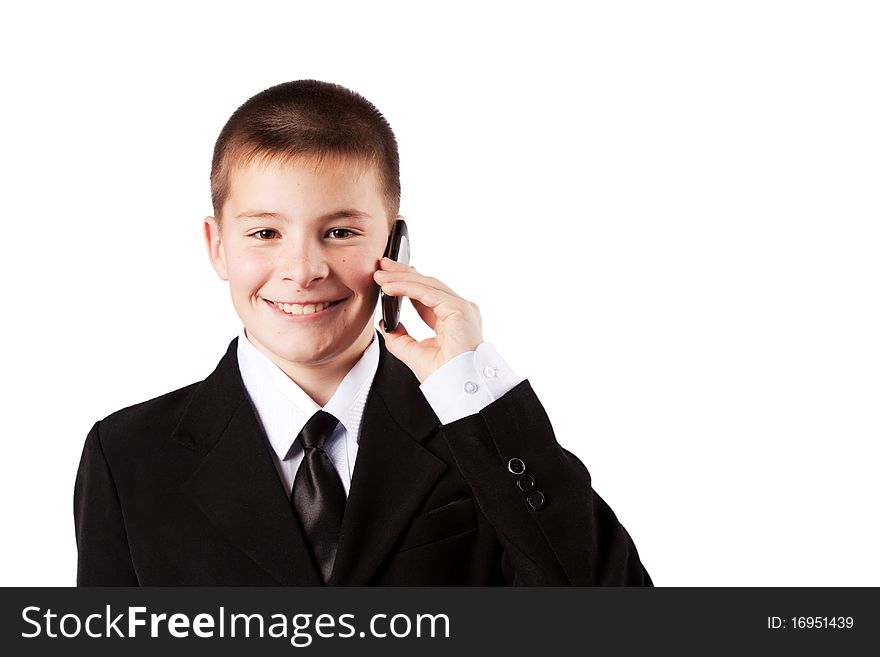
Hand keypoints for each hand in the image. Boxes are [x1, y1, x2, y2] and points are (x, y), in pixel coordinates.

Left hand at [373, 257, 483, 381]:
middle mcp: (459, 310)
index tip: (386, 278)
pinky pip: (427, 292)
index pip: (426, 295)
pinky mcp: (459, 308)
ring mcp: (461, 307)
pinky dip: (406, 286)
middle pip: (427, 284)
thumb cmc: (444, 376)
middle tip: (381, 266)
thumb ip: (399, 336)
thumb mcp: (413, 352)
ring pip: (426, 284)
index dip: (406, 284)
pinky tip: (389, 286)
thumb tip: (385, 322)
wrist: (460, 388)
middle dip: (402, 273)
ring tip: (380, 275)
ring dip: (400, 277)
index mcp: (451, 319)